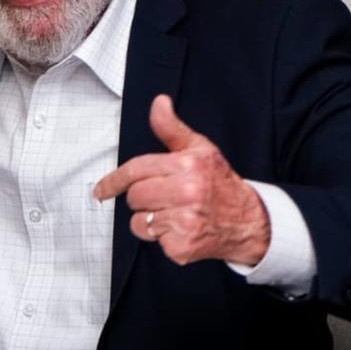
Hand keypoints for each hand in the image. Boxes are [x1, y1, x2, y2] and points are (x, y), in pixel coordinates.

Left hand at [93, 94, 270, 265]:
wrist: (248, 221)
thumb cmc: (220, 183)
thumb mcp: (200, 149)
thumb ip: (172, 128)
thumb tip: (159, 103)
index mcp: (187, 166)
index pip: (137, 170)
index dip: (114, 181)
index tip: (102, 190)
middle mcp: (187, 192)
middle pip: (135, 197)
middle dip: (143, 198)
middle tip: (164, 197)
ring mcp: (184, 221)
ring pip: (139, 220)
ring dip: (150, 219)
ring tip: (174, 213)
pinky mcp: (182, 246)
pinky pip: (152, 240)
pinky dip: (162, 237)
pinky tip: (180, 229)